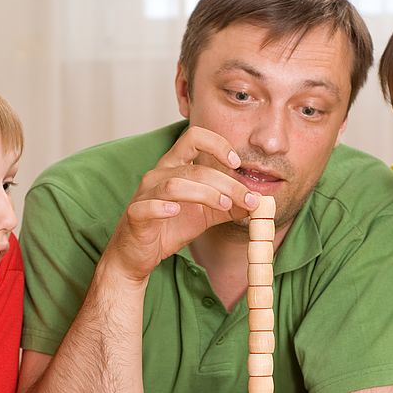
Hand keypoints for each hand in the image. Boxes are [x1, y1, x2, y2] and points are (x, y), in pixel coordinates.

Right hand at [102, 126, 259, 283]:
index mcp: (175, 167)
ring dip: (205, 193)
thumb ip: (229, 206)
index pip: (194, 138)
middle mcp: (159, 175)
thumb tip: (257, 202)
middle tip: (248, 199)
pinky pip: (147, 206)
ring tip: (224, 205)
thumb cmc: (169, 228)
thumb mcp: (205, 215)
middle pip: (195, 169)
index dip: (217, 144)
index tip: (237, 163)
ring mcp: (145, 194)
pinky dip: (161, 207)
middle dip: (226, 183)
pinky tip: (175, 211)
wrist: (138, 254)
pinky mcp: (135, 215)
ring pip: (175, 184)